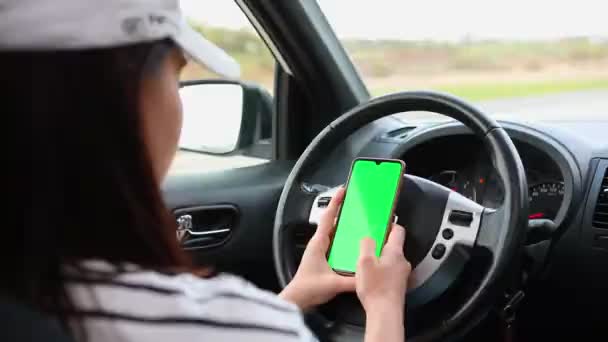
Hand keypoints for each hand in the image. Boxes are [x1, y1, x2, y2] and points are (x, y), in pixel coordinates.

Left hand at [279, 187, 355, 310]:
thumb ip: (351, 281)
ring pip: (334, 233)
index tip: (343, 191)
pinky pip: (335, 244)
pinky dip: (343, 239)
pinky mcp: (322, 259)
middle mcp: (318, 244)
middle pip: (331, 222)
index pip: (327, 218)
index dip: (335, 203)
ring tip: (359, 220)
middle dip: (342, 211)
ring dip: (344, 225)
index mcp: (318, 243)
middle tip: (356, 204)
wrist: (297, 300)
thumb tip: (368, 275)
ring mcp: (320, 251)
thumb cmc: (308, 289)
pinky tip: (354, 243)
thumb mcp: (332, 283)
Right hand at [356, 224, 410, 313]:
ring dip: (380, 258)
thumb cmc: (377, 289)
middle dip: (381, 244)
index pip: (398, 230)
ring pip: (391, 259)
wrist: (384, 313)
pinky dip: (381, 271)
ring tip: (366, 262)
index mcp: (395, 252)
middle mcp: (402, 262)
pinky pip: (390, 271)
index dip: (389, 224)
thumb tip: (368, 238)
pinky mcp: (397, 285)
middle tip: (368, 245)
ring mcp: (401, 274)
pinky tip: (371, 277)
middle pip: (394, 245)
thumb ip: (366, 245)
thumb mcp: (364, 261)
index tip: (382, 223)